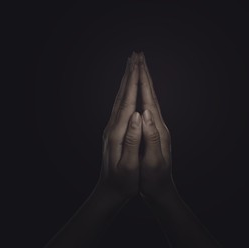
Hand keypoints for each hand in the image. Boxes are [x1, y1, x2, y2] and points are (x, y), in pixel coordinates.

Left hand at [98, 52, 141, 199]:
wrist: (109, 191)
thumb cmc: (123, 182)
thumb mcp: (130, 165)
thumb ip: (133, 140)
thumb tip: (137, 116)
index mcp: (118, 133)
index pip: (128, 102)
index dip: (134, 83)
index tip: (139, 64)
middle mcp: (112, 127)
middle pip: (122, 95)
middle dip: (129, 75)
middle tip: (135, 56)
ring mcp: (111, 129)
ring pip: (120, 99)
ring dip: (126, 81)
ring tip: (131, 67)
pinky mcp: (113, 132)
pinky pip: (119, 107)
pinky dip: (124, 94)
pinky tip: (126, 90)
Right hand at [138, 53, 174, 199]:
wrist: (161, 190)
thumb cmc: (155, 179)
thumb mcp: (153, 161)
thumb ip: (151, 138)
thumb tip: (145, 114)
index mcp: (158, 130)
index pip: (149, 100)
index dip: (143, 81)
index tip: (138, 63)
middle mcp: (159, 125)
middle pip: (151, 95)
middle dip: (144, 75)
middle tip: (138, 56)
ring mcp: (156, 128)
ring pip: (149, 100)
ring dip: (144, 83)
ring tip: (138, 69)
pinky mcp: (152, 133)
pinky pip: (147, 109)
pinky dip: (142, 97)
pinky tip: (139, 94)